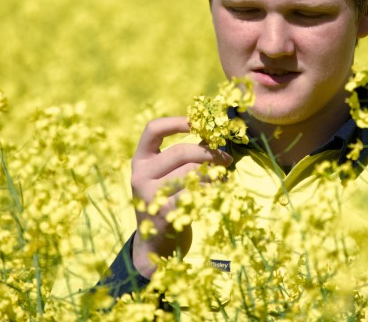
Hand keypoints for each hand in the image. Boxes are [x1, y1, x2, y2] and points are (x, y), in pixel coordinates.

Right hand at [130, 116, 232, 277]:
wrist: (155, 245)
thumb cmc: (167, 201)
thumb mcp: (168, 175)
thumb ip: (185, 155)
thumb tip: (212, 135)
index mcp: (140, 160)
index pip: (153, 129)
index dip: (177, 121)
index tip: (198, 123)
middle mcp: (140, 176)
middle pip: (180, 152)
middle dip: (208, 152)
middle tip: (226, 158)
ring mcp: (150, 196)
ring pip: (191, 173)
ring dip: (214, 172)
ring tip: (224, 177)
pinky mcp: (165, 213)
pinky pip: (195, 193)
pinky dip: (212, 189)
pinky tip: (219, 191)